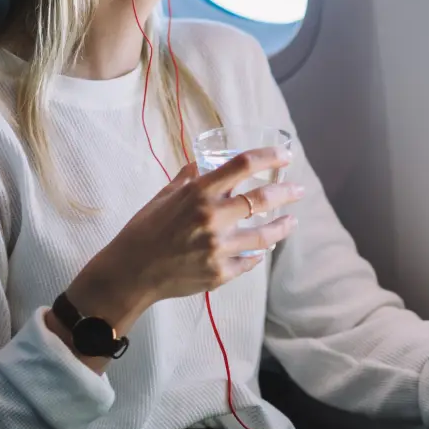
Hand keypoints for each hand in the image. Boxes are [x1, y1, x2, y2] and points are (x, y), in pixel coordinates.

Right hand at [67, 147, 302, 322]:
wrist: (131, 272)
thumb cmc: (143, 230)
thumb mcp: (163, 197)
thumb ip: (186, 180)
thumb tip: (201, 165)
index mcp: (199, 193)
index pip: (243, 165)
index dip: (269, 157)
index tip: (285, 156)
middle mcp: (213, 217)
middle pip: (263, 198)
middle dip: (286, 192)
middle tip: (298, 190)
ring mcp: (219, 248)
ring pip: (265, 235)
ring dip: (282, 226)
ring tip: (291, 222)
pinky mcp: (220, 273)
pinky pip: (248, 261)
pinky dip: (257, 255)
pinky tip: (263, 250)